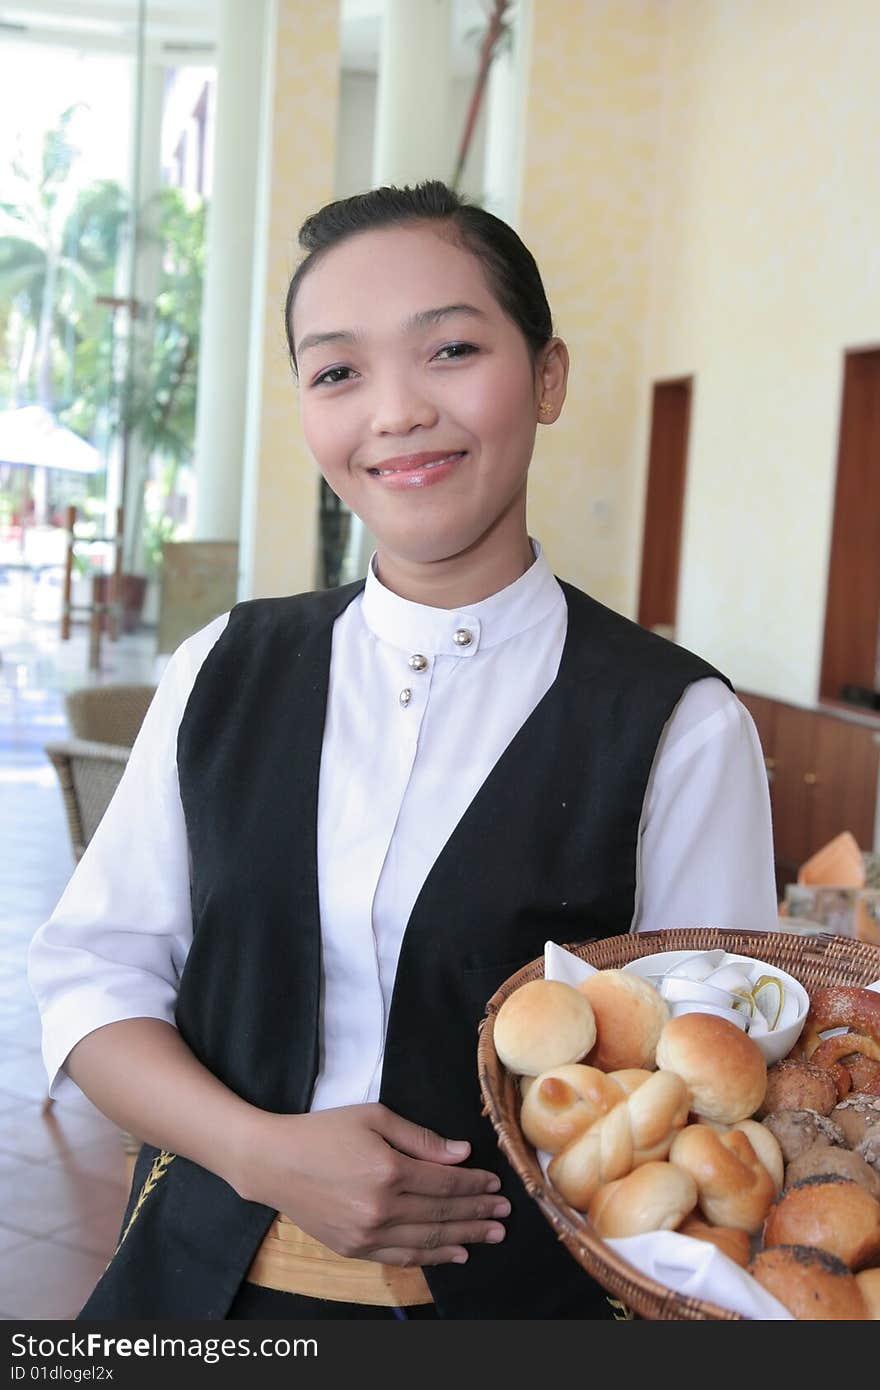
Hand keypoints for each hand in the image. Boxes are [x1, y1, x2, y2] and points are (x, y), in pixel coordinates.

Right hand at [235, 1102, 508, 1266]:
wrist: (274, 1163)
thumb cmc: (324, 1132)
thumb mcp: (373, 1118)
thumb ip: (420, 1138)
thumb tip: (461, 1154)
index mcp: (389, 1170)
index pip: (445, 1182)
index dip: (474, 1184)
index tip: (496, 1185)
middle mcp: (381, 1208)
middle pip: (442, 1212)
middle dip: (478, 1212)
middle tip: (504, 1214)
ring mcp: (368, 1233)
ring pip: (428, 1238)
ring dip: (464, 1237)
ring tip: (492, 1235)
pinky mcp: (354, 1248)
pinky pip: (403, 1256)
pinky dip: (432, 1256)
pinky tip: (456, 1254)